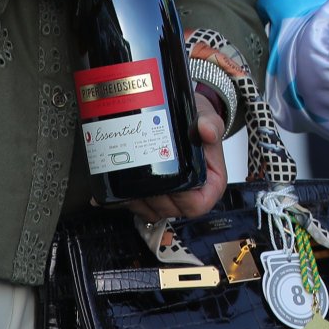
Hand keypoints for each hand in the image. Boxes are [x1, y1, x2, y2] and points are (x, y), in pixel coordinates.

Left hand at [122, 91, 226, 222]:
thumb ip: (210, 124)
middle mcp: (190, 194)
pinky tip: (117, 188)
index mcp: (210, 184)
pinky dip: (125, 200)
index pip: (195, 205)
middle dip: (152, 197)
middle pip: (168, 210)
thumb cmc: (199, 122)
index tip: (169, 180)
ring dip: (137, 201)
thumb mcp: (208, 118)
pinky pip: (138, 208)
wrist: (185, 117)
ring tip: (128, 180)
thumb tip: (206, 130)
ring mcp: (170, 197)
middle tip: (141, 176)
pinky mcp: (154, 195)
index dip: (180, 198)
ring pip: (151, 212)